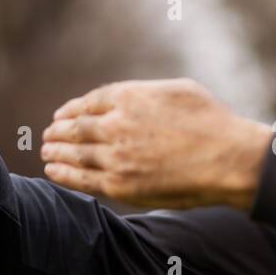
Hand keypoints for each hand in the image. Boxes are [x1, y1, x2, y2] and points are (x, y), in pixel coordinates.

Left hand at [40, 78, 272, 209]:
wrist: (229, 159)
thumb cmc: (213, 122)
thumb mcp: (178, 90)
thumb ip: (145, 92)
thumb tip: (127, 99)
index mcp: (130, 97)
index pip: (88, 103)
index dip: (71, 110)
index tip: (62, 115)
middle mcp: (117, 125)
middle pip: (75, 128)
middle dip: (59, 131)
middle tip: (48, 134)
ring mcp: (116, 156)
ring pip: (75, 153)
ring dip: (56, 151)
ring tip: (46, 151)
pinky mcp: (121, 185)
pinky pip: (82, 179)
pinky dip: (63, 174)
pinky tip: (53, 170)